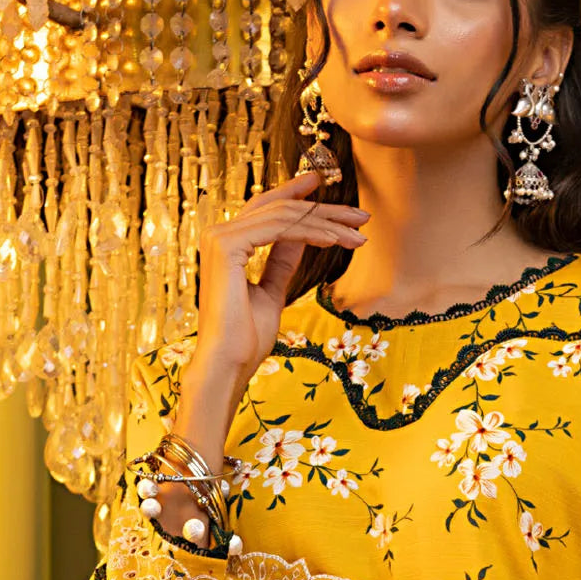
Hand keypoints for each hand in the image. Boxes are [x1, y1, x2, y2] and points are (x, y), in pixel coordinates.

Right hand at [162, 168, 369, 527]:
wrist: (222, 374)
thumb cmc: (244, 350)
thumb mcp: (274, 302)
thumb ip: (284, 271)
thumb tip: (309, 250)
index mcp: (231, 252)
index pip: (272, 217)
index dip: (307, 207)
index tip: (343, 205)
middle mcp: (221, 241)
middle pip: (277, 209)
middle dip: (321, 205)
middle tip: (359, 208)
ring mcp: (219, 243)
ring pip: (280, 217)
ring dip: (324, 219)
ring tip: (360, 226)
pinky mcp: (223, 251)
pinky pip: (275, 230)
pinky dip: (310, 230)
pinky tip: (340, 236)